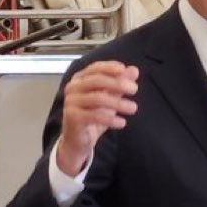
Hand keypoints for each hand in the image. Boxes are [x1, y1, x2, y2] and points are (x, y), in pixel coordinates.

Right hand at [57, 60, 138, 175]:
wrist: (79, 139)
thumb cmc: (94, 115)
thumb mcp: (110, 98)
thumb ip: (120, 83)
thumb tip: (134, 70)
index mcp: (80, 79)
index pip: (95, 68)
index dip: (109, 67)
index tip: (124, 70)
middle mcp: (73, 87)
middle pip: (96, 80)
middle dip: (117, 83)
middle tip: (134, 89)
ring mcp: (71, 102)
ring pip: (97, 98)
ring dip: (118, 103)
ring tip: (133, 108)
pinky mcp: (72, 117)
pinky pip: (94, 116)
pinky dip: (110, 119)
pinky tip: (122, 123)